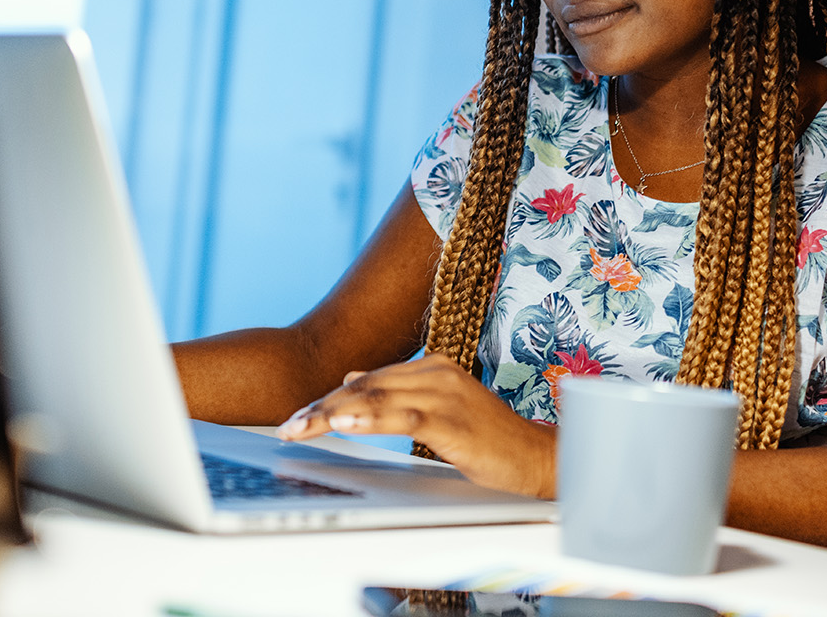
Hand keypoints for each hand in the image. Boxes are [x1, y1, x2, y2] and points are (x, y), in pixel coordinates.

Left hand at [274, 354, 556, 498]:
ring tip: (301, 426)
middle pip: (365, 387)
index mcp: (431, 367)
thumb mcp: (438, 411)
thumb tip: (352, 380)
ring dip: (334, 414)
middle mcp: (437, 372)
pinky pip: (405, 417)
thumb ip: (398, 395)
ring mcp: (446, 393)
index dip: (328, 400)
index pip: (367, 381)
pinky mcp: (454, 419)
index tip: (297, 418)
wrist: (539, 459)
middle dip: (322, 408)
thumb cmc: (490, 441)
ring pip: (378, 398)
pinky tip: (346, 425)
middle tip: (287, 426)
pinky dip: (372, 419)